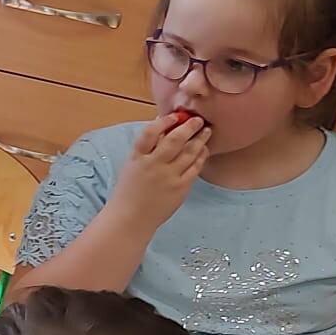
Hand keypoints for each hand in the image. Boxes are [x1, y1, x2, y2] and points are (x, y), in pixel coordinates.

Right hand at [107, 113, 208, 231]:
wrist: (131, 218)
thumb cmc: (129, 191)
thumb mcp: (132, 166)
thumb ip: (146, 150)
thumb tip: (163, 130)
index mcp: (137, 158)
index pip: (150, 133)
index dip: (163, 122)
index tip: (173, 116)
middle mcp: (153, 165)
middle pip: (174, 141)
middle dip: (188, 127)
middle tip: (198, 120)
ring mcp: (168, 177)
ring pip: (189, 153)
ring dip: (199, 140)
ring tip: (206, 131)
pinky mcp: (180, 188)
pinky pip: (195, 168)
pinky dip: (201, 157)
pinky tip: (204, 150)